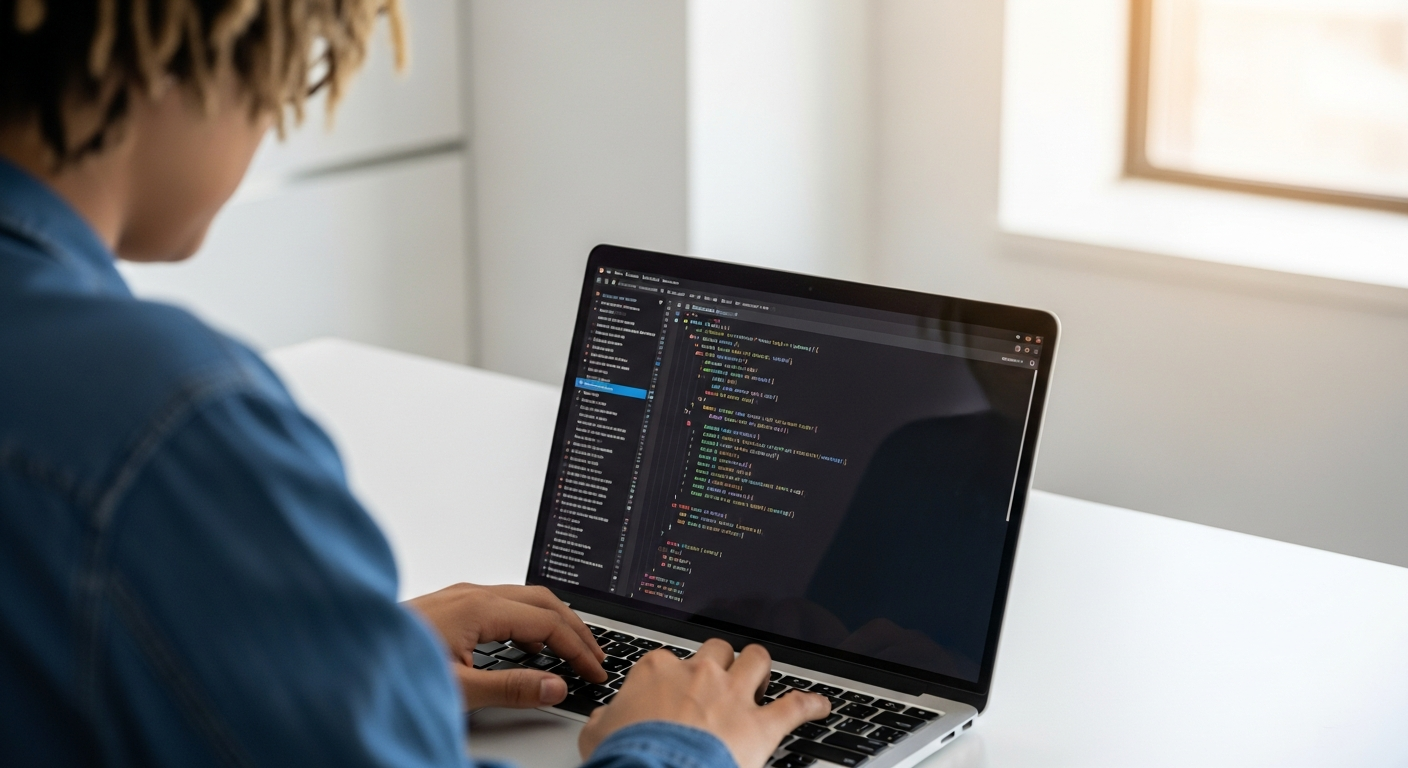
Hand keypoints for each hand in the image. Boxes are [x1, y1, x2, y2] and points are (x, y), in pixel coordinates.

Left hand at [404, 583, 606, 709]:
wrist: (342, 656)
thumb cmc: (385, 668)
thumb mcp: (458, 688)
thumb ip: (512, 687)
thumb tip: (555, 685)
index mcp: (478, 607)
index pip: (547, 623)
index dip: (577, 649)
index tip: (594, 672)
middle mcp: (471, 594)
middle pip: (543, 601)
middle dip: (575, 629)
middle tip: (595, 658)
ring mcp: (460, 597)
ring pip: (524, 599)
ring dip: (553, 623)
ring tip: (571, 651)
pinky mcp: (450, 606)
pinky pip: (505, 604)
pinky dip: (530, 622)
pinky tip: (529, 646)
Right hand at [578, 639, 830, 767]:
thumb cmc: (626, 757)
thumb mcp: (597, 736)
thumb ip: (605, 721)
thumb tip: (603, 723)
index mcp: (657, 671)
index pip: (666, 659)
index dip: (670, 674)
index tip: (670, 688)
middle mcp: (699, 675)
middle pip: (717, 649)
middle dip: (720, 660)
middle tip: (719, 676)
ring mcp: (732, 696)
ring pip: (756, 660)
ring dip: (760, 666)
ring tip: (762, 674)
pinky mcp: (760, 725)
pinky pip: (795, 707)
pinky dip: (811, 705)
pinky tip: (821, 706)